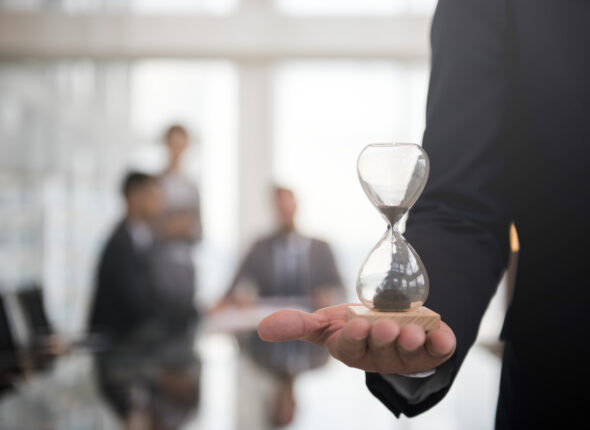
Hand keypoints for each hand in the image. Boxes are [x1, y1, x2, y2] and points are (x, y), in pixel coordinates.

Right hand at [258, 304, 455, 374]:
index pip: (351, 346)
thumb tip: (260, 329)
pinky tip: (443, 334)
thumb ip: (296, 325)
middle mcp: (380, 356)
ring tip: (412, 330)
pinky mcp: (431, 350)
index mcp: (352, 350)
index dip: (355, 337)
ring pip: (410, 352)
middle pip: (381, 349)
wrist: (390, 322)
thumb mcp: (325, 323)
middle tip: (385, 326)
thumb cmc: (353, 325)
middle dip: (383, 337)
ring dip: (412, 341)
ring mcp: (407, 355)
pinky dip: (443, 342)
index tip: (357, 324)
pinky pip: (440, 350)